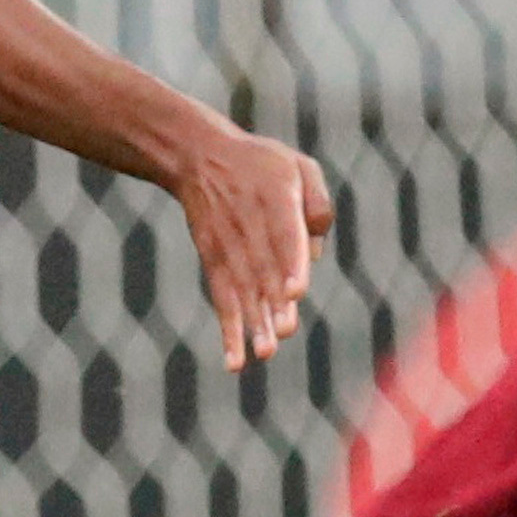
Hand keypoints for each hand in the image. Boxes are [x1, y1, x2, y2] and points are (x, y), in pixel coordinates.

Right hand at [167, 115, 330, 372]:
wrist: (198, 156)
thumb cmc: (259, 164)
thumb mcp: (297, 165)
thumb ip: (318, 203)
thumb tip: (314, 253)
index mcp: (274, 198)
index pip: (282, 235)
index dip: (288, 264)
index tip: (293, 293)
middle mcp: (248, 225)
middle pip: (262, 270)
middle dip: (272, 303)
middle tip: (284, 332)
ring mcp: (227, 246)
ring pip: (242, 289)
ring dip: (253, 323)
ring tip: (266, 352)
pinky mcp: (213, 261)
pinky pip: (221, 299)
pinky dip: (228, 329)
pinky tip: (236, 360)